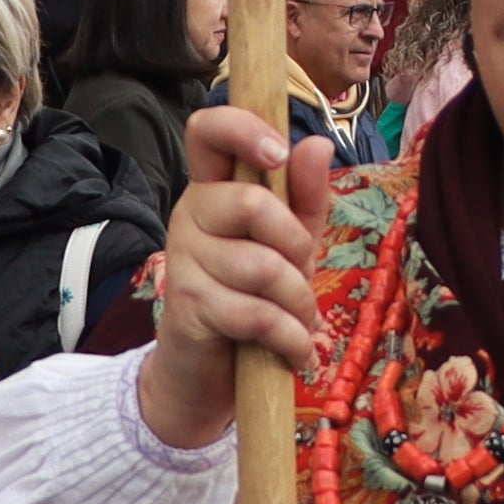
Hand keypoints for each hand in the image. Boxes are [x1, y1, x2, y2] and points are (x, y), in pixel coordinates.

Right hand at [135, 106, 339, 453]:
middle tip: (300, 274)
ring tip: (299, 322)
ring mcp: (184, 260)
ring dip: (298, 302)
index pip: (207, 130)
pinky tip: (294, 351)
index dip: (242, 128)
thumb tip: (318, 144)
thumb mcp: (290, 244)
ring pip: (262, 266)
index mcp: (214, 187)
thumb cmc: (253, 297)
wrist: (208, 374)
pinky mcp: (189, 306)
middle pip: (250, 201)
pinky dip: (289, 338)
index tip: (278, 154)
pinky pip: (256, 313)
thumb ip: (305, 197)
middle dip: (295, 245)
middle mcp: (190, 214)